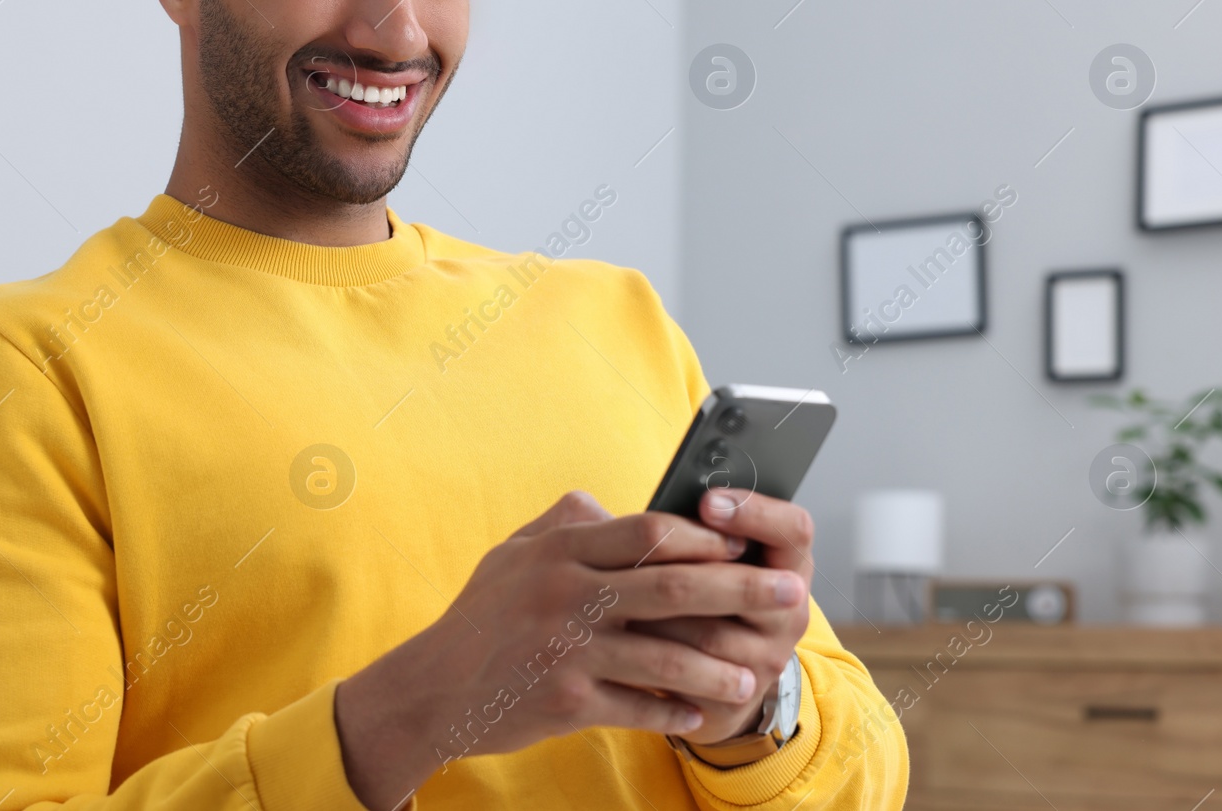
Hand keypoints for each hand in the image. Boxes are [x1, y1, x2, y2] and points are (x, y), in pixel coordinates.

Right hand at [334, 490, 804, 808]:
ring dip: (717, 666)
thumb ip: (569, 524)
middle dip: (740, 590)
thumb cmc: (482, 616)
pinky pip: (638, 706)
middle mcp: (567, 593)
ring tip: (753, 674)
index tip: (744, 544)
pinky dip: (673, 712)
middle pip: (672, 587)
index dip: (705, 538)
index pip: (650, 531)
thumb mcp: (515, 552)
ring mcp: (568, 649)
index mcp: (561, 549)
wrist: (431, 689)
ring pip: (665, 655)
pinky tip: (699, 714)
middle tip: (790, 596)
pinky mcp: (566, 700)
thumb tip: (621, 508)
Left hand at [627, 488, 813, 745]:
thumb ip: (667, 527)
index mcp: (787, 562)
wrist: (706, 675)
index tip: (707, 501)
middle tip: (654, 544)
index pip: (795, 529)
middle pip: (761, 585)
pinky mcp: (736, 698)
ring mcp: (766, 659)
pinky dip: (654, 658)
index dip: (755, 512)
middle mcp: (789, 611)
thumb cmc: (694, 595)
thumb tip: (592, 503)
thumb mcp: (699, 556)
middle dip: (704, 564)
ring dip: (666, 615)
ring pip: (715, 634)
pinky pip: (693, 679)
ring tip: (620, 592)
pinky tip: (621, 641)